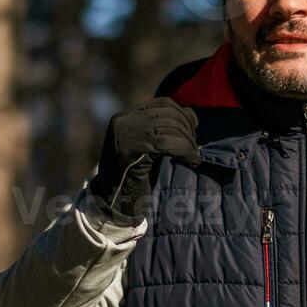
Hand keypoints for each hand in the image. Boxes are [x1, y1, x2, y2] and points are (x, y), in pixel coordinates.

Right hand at [85, 98, 201, 223]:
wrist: (111, 203)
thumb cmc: (134, 178)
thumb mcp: (148, 149)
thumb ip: (164, 131)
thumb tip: (192, 114)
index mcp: (124, 119)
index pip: (161, 104)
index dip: (182, 114)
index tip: (193, 129)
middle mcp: (122, 123)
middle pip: (167, 114)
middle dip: (187, 129)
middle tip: (194, 147)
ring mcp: (124, 135)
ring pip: (169, 128)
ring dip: (188, 142)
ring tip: (193, 156)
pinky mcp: (131, 150)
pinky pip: (167, 143)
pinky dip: (185, 151)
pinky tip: (192, 161)